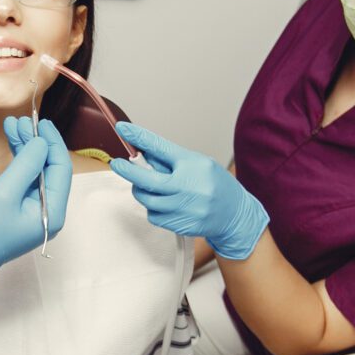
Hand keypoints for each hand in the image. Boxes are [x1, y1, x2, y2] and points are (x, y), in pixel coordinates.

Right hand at [0, 118, 73, 294]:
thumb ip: (26, 166)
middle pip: (50, 169)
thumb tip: (42, 143)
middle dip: (36, 143)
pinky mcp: (21, 210)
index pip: (61, 170)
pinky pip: (25, 180)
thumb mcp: (4, 193)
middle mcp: (48, 212)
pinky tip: (11, 142)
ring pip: (36, 172)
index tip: (40, 123)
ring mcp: (35, 211)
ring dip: (26, 148)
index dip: (52, 143)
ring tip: (12, 125)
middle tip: (21, 121)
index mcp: (52, 213)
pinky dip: (18, 161)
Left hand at [110, 120, 268, 260]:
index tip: (123, 129)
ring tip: (154, 188)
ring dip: (143, 192)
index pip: (160, 148)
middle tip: (118, 164)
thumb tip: (143, 155)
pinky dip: (154, 209)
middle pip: (146, 179)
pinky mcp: (180, 224)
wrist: (236, 214)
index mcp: (192, 165)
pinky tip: (167, 204)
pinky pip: (153, 216)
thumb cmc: (215, 185)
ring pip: (147, 199)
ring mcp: (184, 208)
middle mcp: (188, 186)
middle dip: (128, 171)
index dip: (139, 137)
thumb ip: (170, 161)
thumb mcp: (198, 164)